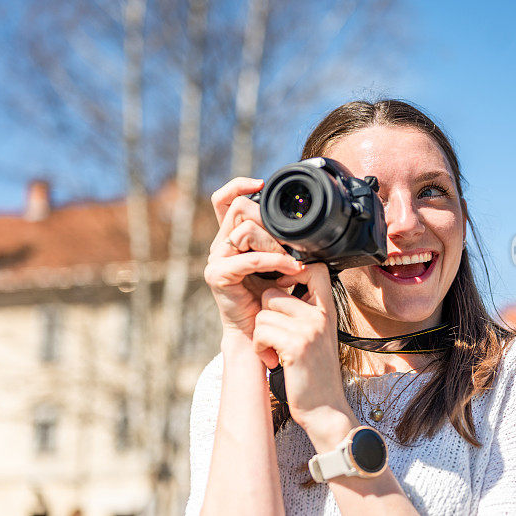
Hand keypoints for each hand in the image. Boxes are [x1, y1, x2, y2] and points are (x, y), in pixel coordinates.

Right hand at [204, 177, 302, 354]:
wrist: (260, 331)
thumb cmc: (273, 297)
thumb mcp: (280, 261)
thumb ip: (281, 240)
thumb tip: (298, 220)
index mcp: (232, 237)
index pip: (224, 199)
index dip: (238, 185)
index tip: (262, 183)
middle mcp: (221, 245)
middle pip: (240, 208)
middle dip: (269, 220)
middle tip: (290, 242)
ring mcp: (216, 259)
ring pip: (244, 230)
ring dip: (274, 242)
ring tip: (292, 259)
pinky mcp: (218, 276)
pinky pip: (249, 258)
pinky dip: (274, 260)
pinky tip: (290, 267)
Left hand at [253, 264, 357, 447]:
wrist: (325, 408)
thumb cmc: (315, 373)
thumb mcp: (316, 335)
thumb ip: (304, 311)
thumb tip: (275, 287)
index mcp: (327, 309)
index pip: (314, 268)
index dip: (291, 272)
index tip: (282, 290)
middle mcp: (321, 314)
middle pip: (273, 293)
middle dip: (264, 315)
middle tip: (274, 338)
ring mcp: (310, 328)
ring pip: (263, 312)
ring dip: (260, 335)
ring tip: (274, 352)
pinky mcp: (296, 344)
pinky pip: (261, 331)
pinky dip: (260, 348)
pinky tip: (273, 361)